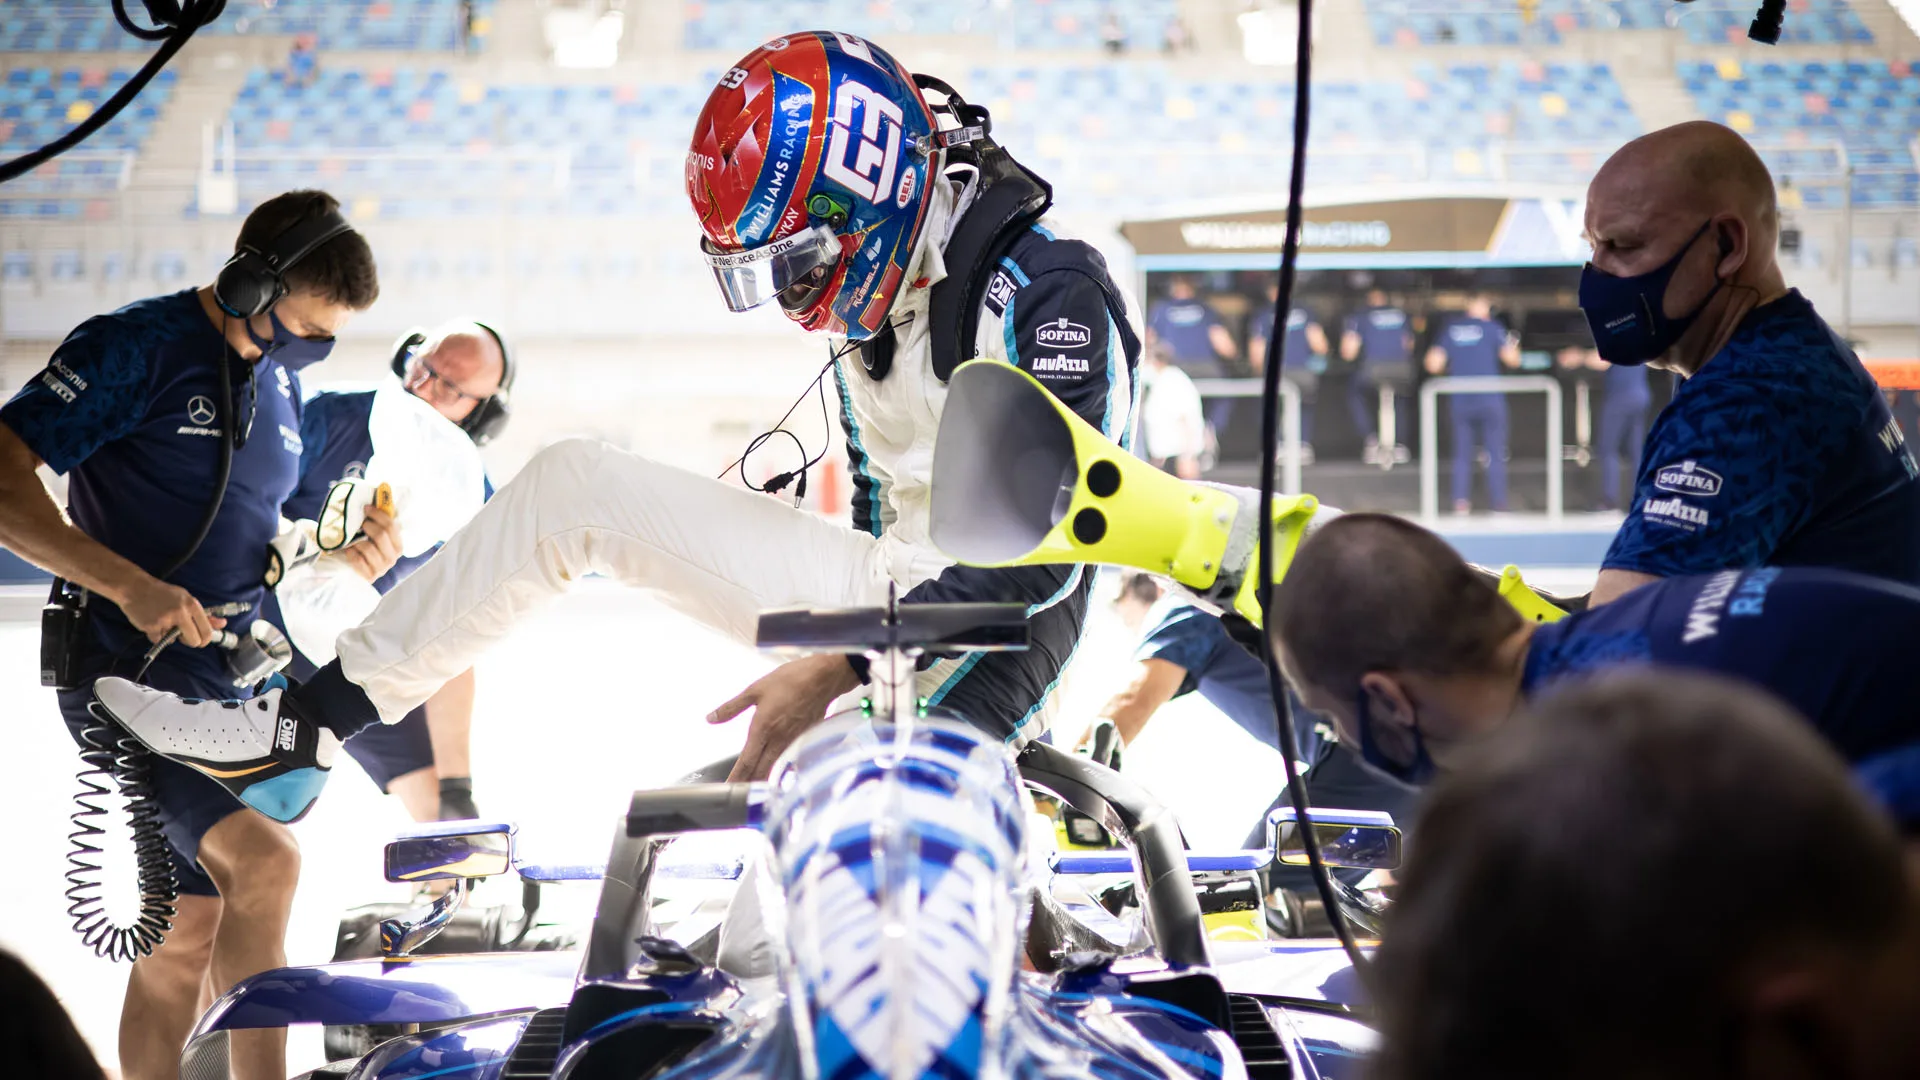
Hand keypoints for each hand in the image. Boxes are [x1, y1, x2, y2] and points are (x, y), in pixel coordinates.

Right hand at [119, 575, 224, 646]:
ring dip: (170, 636)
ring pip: (174, 641)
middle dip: (190, 642)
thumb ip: (204, 614)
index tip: (201, 640)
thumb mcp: (186, 599)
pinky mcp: (151, 628)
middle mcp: (181, 613)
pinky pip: (159, 640)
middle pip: (194, 641)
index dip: (205, 639)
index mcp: (192, 605)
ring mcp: (165, 621)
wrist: (134, 587)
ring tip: (163, 621)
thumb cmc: (163, 593)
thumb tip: (223, 624)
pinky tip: (152, 623)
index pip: (207, 631)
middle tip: (183, 635)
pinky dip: (156, 635)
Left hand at [336, 504, 402, 582]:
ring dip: (357, 541)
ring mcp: (382, 568)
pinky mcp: (370, 576)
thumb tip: (378, 494)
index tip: (366, 508)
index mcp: (398, 545)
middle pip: (381, 535)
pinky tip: (349, 550)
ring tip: (352, 539)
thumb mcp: (374, 534)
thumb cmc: (364, 547)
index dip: (378, 515)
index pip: (392, 526)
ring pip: (368, 547)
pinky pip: (358, 560)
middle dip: (368, 526)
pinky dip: (351, 552)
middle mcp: (393, 558)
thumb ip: (378, 521)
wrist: (352, 569)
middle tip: (359, 523)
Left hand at [709, 654, 863, 781]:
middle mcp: (778, 740)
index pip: (747, 761)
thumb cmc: (791, 680)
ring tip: (753, 786)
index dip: (736, 777)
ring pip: (775, 768)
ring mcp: (793, 742)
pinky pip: (789, 760)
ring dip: (763, 779)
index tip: (727, 788)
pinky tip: (776, 769)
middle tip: (737, 794)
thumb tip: (711, 718)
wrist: (823, 678)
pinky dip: (780, 769)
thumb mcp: (755, 690)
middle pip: (761, 771)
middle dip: (748, 784)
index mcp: (763, 729)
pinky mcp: (804, 739)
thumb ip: (731, 707)